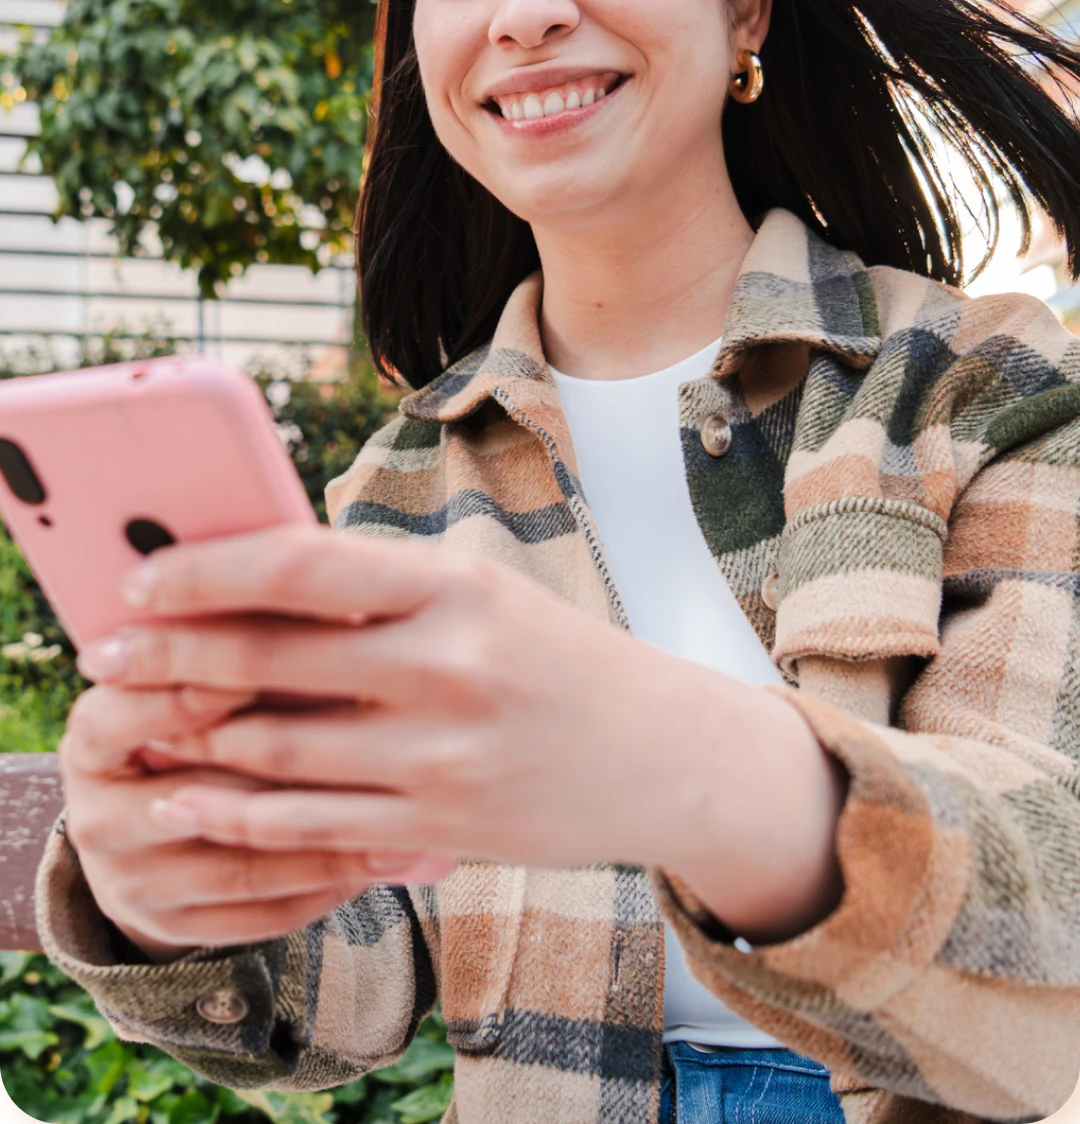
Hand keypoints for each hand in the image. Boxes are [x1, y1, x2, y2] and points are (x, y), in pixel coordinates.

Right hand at [58, 676, 454, 958]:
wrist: (142, 824)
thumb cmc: (195, 716)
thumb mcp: (189, 676)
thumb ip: (240, 645)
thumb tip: (335, 603)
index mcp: (92, 735)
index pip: (130, 711)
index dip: (201, 690)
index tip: (279, 658)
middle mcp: (96, 814)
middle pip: (197, 794)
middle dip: (287, 767)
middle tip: (372, 739)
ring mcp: (129, 882)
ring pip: (240, 863)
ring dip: (327, 837)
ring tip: (403, 805)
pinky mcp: (175, 928)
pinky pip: (261, 914)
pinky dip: (327, 883)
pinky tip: (384, 853)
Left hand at [81, 524, 846, 942]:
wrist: (664, 756)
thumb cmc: (559, 660)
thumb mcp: (481, 595)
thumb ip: (379, 589)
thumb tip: (252, 577)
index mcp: (454, 585)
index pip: (300, 563)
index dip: (205, 570)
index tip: (142, 576)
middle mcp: (446, 665)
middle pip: (269, 656)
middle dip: (170, 654)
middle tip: (105, 651)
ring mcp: (442, 756)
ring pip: (277, 748)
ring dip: (195, 735)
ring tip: (144, 720)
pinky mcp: (440, 826)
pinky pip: (312, 825)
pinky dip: (244, 813)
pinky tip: (204, 795)